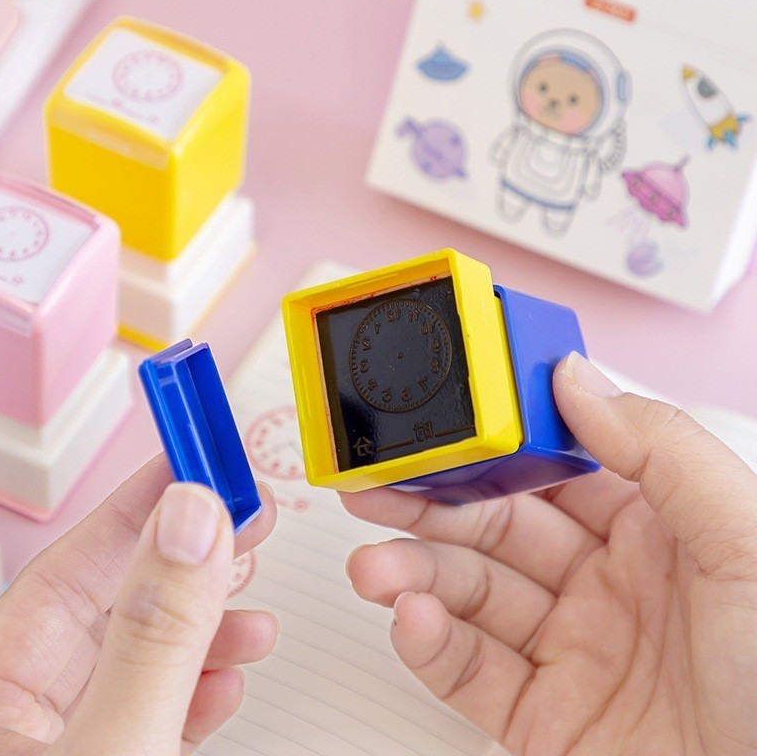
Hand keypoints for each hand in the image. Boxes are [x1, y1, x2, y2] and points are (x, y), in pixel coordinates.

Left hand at [0, 455, 276, 755]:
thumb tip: (190, 523)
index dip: (138, 504)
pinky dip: (198, 690)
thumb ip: (152, 638)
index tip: (196, 459)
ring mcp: (61, 750)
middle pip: (109, 605)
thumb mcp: (110, 748)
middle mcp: (11, 722)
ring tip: (254, 618)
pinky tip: (228, 680)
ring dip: (206, 629)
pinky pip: (151, 714)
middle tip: (243, 513)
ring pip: (138, 660)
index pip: (65, 569)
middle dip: (188, 558)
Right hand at [342, 353, 756, 755]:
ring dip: (415, 576)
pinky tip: (413, 621)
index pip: (551, 468)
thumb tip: (575, 377)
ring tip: (376, 566)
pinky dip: (433, 647)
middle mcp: (604, 584)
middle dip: (430, 507)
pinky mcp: (544, 718)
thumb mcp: (745, 537)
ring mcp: (571, 650)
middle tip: (375, 487)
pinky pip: (472, 675)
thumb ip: (659, 448)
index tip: (441, 427)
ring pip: (472, 597)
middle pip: (495, 528)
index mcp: (652, 528)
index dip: (492, 445)